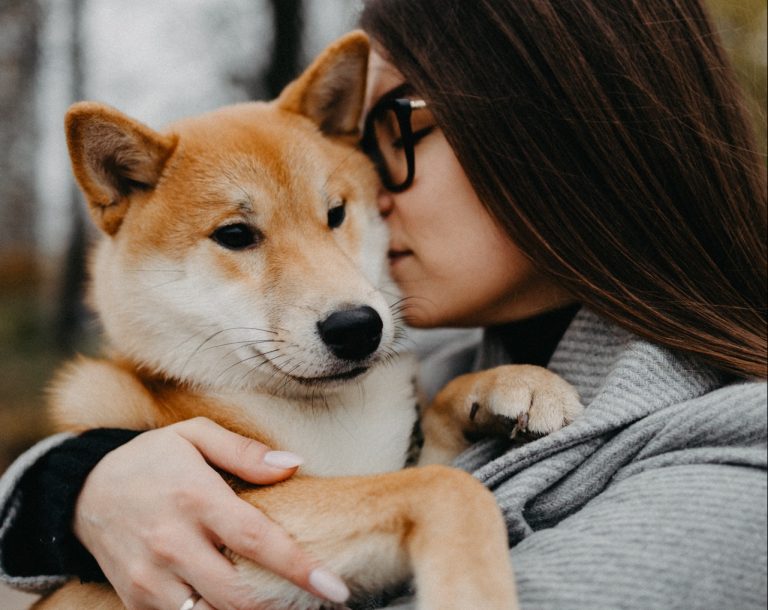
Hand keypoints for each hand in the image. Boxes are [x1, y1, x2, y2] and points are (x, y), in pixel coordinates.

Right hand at [73, 417, 348, 609]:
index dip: (298, 567)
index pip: (255, 540)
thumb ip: (245, 452)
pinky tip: (237, 606)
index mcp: (194, 498)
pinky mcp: (136, 599)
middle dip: (282, 607)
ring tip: (282, 607)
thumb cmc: (152, 459)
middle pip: (236, 594)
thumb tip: (295, 463)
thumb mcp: (194, 436)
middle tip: (315, 604)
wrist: (84, 492)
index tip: (335, 587)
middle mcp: (171, 542)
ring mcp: (150, 577)